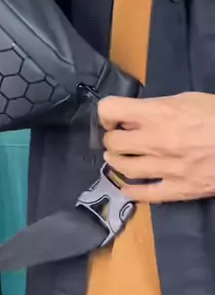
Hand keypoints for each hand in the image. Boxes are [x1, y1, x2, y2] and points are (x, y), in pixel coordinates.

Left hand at [99, 92, 214, 202]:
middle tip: (118, 138)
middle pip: (112, 142)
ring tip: (119, 158)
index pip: (110, 110)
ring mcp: (166, 168)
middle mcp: (155, 141)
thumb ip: (158, 107)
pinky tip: (127, 187)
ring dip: (117, 162)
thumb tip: (136, 115)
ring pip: (124, 168)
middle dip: (111, 138)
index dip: (107, 113)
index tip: (113, 117)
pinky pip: (146, 195)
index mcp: (158, 114)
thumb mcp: (187, 99)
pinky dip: (132, 191)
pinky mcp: (179, 189)